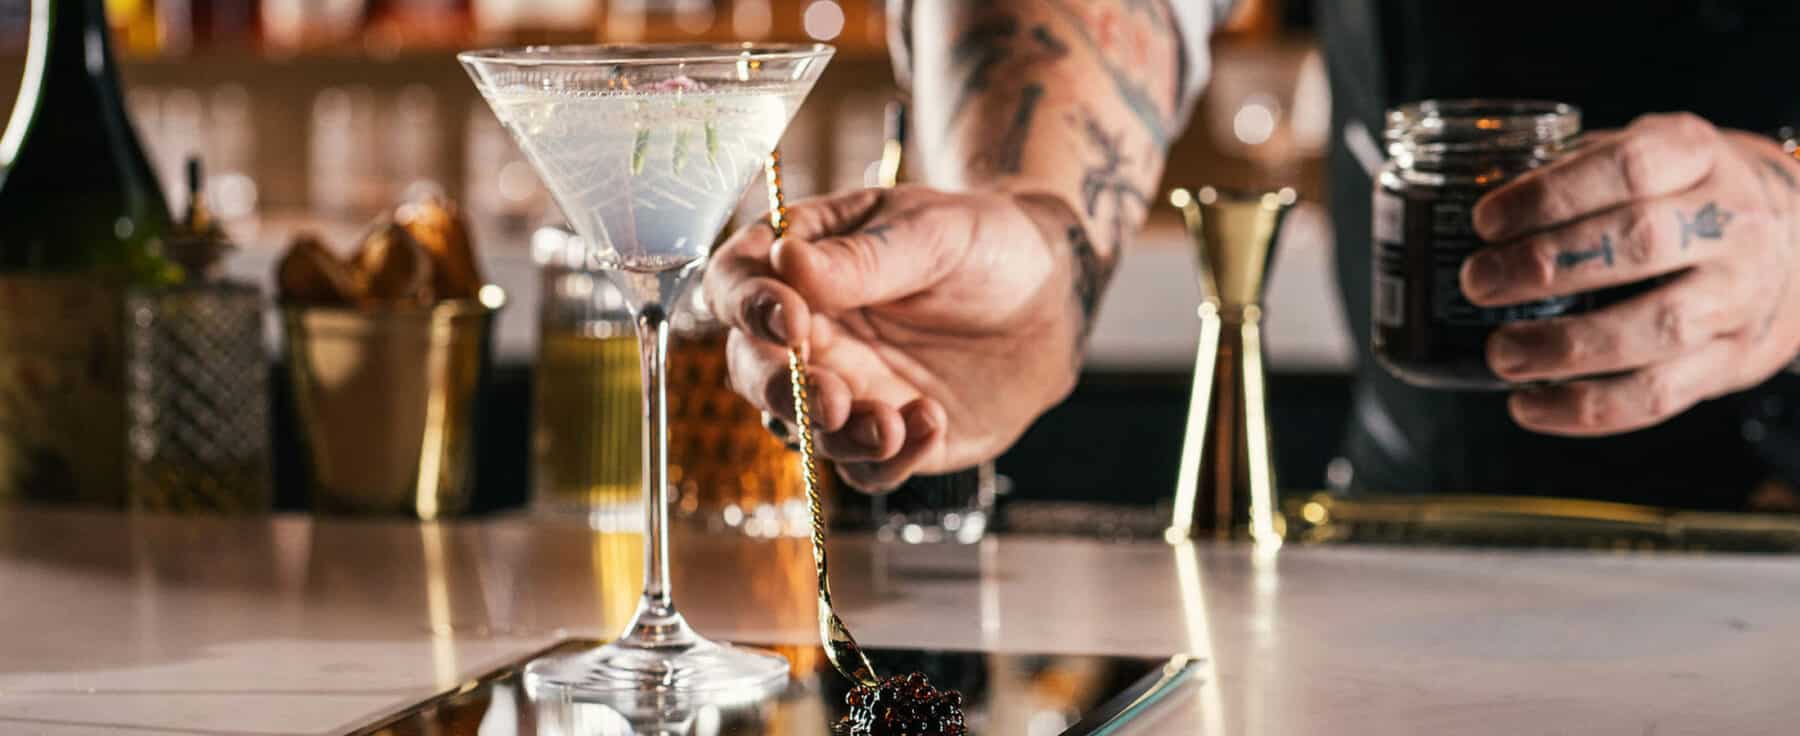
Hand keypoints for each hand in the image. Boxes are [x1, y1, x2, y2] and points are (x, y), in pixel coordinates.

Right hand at [705, 185, 1090, 490]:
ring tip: (892, 423)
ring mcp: (839, 388)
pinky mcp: (881, 437)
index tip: (791, 319)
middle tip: (831, 399)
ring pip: (803, 429)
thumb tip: (786, 263)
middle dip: (782, 390)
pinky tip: (931, 420)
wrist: (1046, 302)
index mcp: (799, 263)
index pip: (737, 281)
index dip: (750, 304)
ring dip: (838, 436)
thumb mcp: (930, 233)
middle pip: (752, 369)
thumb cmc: (980, 246)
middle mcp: (804, 332)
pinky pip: (865, 467)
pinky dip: (892, 458)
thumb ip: (860, 259)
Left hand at [1461, 113, 1799, 435]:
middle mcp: (1731, 224)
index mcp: (1698, 156)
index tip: (1486, 220)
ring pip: (1657, 328)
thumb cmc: (1678, 195)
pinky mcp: (1731, 361)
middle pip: (1643, 243)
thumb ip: (1573, 171)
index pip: (1629, 167)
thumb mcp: (1644, 155)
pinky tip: (1527, 405)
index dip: (1551, 194)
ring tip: (1500, 353)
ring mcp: (1738, 296)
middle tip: (1477, 282)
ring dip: (1566, 348)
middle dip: (1547, 266)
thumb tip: (1460, 202)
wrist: (1793, 243)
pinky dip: (1585, 409)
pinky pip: (1658, 394)